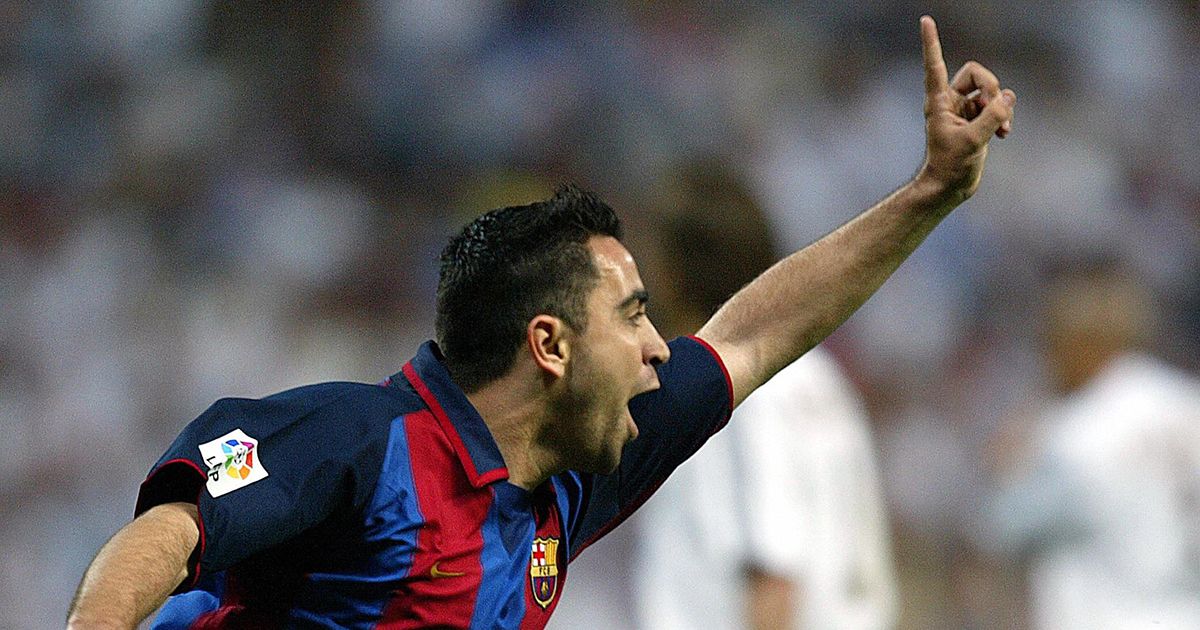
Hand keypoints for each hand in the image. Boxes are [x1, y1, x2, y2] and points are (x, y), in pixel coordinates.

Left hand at [917, 15, 1014, 202]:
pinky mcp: (977, 120)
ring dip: (1001, 106)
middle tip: (997, 109)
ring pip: (990, 90)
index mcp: (938, 101)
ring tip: (1002, 129)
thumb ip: (993, 115)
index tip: (925, 19)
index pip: (935, 65)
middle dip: (992, 87)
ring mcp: (964, 109)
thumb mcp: (973, 140)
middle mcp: (950, 101)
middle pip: (977, 72)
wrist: (950, 187)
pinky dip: (1004, 117)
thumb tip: (1008, 96)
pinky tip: (1004, 133)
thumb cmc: (951, 165)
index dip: (931, 42)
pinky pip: (997, 106)